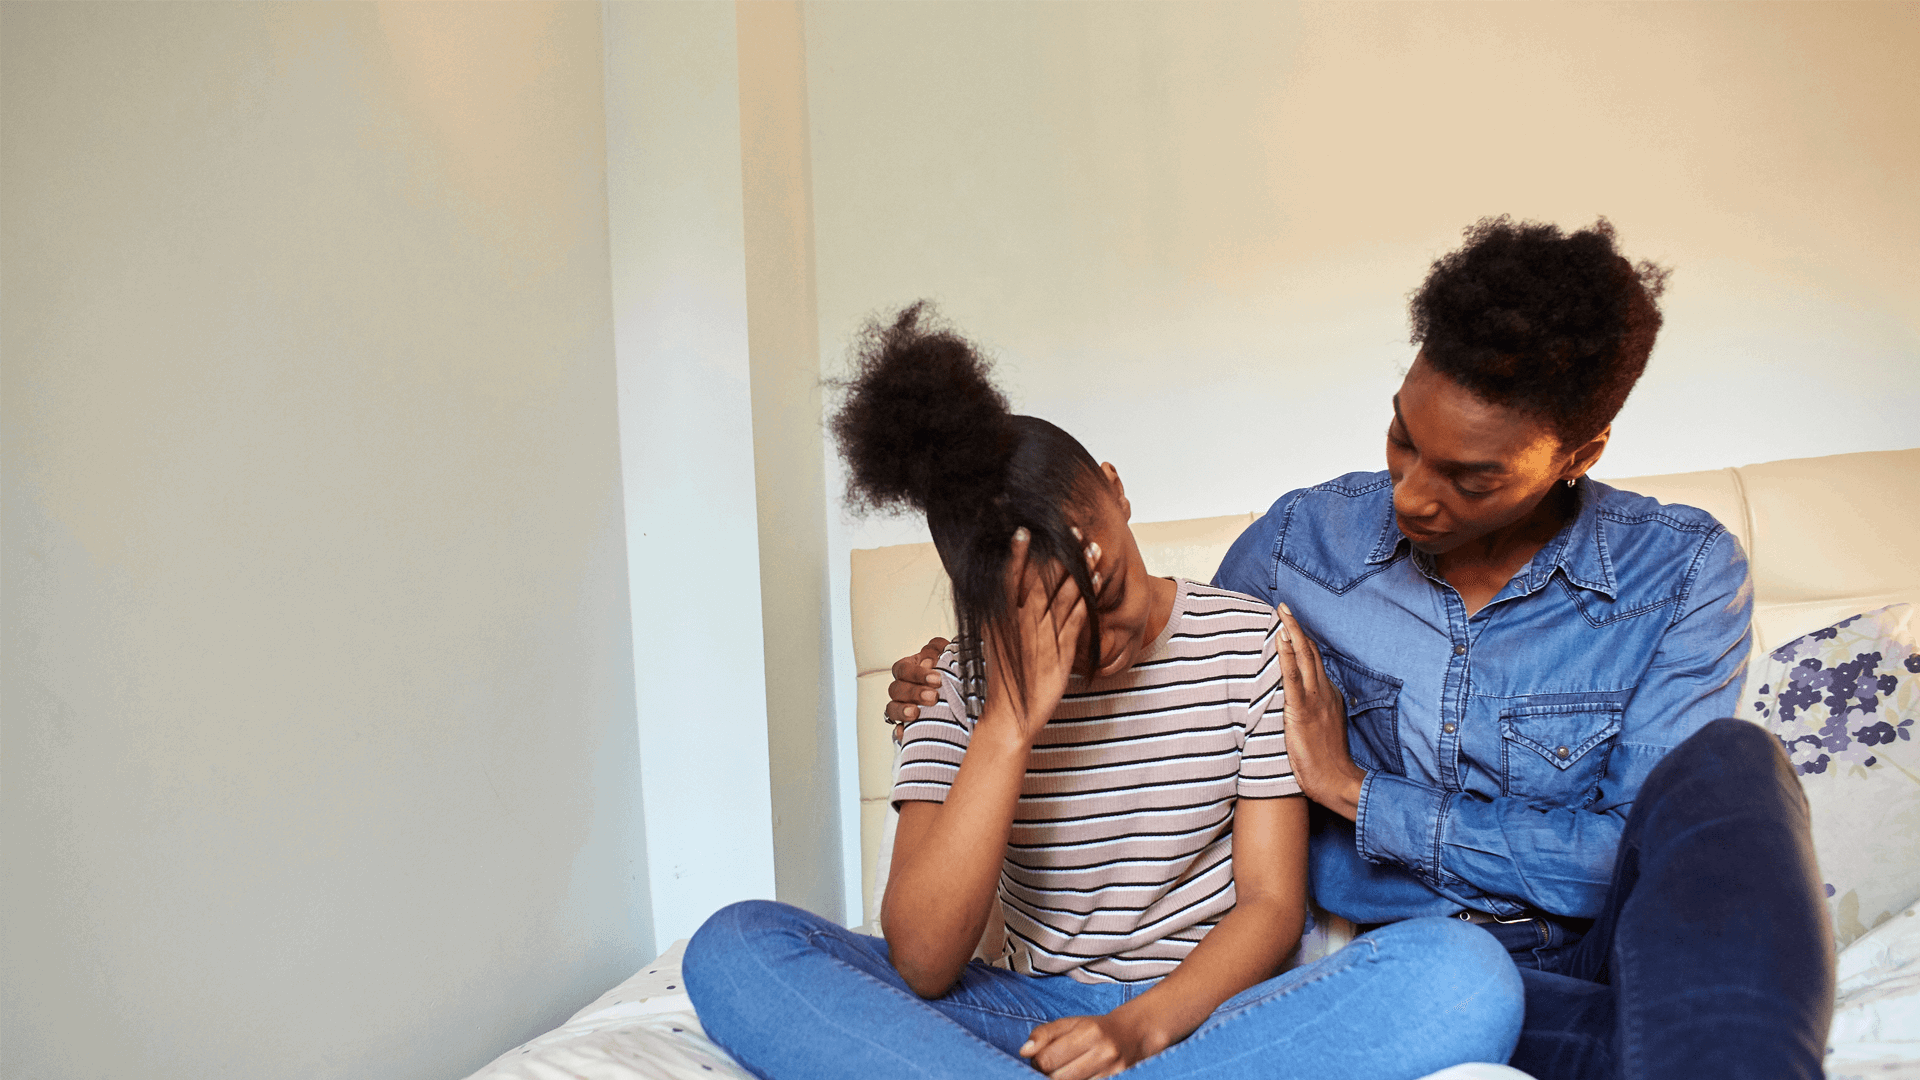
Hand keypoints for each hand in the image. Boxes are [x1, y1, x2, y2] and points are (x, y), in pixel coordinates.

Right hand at [886, 637, 951, 729]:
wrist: (963, 695)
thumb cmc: (951, 670)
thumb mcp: (947, 654)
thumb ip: (938, 651)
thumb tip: (929, 661)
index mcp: (909, 668)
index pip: (903, 669)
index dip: (917, 674)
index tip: (937, 679)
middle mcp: (902, 687)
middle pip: (896, 689)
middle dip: (914, 692)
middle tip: (933, 697)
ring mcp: (902, 707)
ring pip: (891, 709)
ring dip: (902, 710)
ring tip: (916, 713)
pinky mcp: (906, 726)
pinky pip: (897, 730)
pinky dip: (900, 731)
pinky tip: (905, 732)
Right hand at [983, 528, 1085, 741]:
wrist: (1008, 717)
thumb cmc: (1005, 680)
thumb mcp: (998, 644)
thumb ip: (1004, 619)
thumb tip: (1009, 597)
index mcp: (1000, 619)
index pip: (1009, 577)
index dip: (1018, 553)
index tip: (1025, 529)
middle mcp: (1019, 623)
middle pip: (1042, 579)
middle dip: (1060, 552)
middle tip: (1074, 528)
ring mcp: (1041, 635)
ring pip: (1063, 594)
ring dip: (1080, 569)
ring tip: (1093, 547)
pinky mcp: (1060, 651)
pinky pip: (1077, 618)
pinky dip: (1088, 597)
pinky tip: (1097, 580)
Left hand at [1021, 1012, 1166, 1079]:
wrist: (1133, 1035)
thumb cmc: (1095, 1028)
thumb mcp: (1070, 1023)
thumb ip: (1044, 1034)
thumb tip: (1024, 1051)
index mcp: (1088, 1032)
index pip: (1047, 1059)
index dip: (1036, 1061)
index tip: (1039, 1057)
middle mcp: (1102, 1052)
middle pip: (1057, 1077)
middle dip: (1046, 1074)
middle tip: (1051, 1065)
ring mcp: (1111, 1071)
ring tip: (1062, 1070)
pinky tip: (1075, 1075)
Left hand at [1275, 603, 1365, 820]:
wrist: (1337, 780)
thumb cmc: (1327, 760)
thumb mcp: (1325, 728)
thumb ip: (1317, 710)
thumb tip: (1302, 702)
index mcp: (1329, 695)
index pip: (1315, 662)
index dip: (1303, 642)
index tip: (1292, 624)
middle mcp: (1324, 692)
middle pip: (1311, 652)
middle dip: (1298, 627)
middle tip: (1284, 607)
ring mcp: (1314, 699)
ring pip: (1304, 658)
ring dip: (1292, 632)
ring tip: (1281, 613)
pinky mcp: (1302, 711)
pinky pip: (1293, 677)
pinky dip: (1286, 655)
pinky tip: (1280, 639)